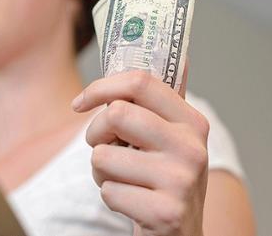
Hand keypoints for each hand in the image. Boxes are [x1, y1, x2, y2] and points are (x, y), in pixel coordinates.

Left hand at [71, 68, 209, 235]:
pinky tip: (132, 203)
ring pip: (104, 156)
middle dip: (96, 133)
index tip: (79, 102)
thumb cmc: (166, 180)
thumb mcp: (173, 139)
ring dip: (101, 171)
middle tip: (106, 147)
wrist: (181, 235)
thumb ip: (166, 102)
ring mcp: (182, 180)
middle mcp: (192, 147)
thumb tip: (182, 54)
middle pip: (116, 114)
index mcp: (191, 122)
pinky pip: (109, 191)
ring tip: (124, 180)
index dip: (101, 86)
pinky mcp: (166, 212)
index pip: (141, 82)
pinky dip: (110, 197)